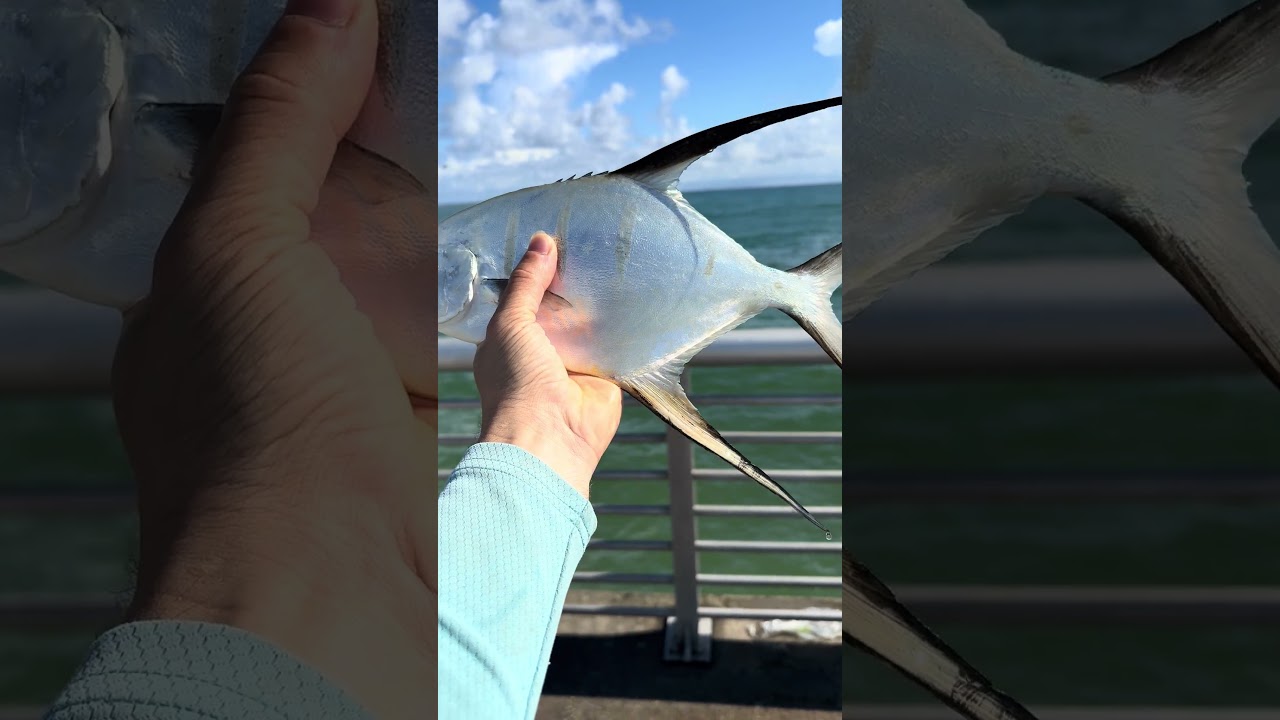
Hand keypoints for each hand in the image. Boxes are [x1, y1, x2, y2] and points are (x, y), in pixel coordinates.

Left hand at [109, 1, 434, 717]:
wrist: (331, 579)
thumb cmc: (260, 426)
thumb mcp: (238, 243)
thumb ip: (277, 124)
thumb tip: (329, 9)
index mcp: (198, 296)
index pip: (253, 175)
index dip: (305, 111)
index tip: (368, 55)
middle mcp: (266, 339)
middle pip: (331, 220)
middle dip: (379, 158)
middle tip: (445, 85)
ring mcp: (341, 378)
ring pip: (395, 270)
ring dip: (438, 216)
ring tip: (489, 145)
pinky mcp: (412, 411)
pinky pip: (448, 321)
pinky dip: (476, 280)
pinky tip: (514, 247)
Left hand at [473, 232, 623, 497]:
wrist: (549, 436)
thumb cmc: (516, 383)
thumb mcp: (511, 322)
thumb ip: (526, 284)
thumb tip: (542, 241)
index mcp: (510, 340)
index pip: (524, 298)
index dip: (537, 272)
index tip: (554, 239)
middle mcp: (541, 351)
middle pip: (560, 309)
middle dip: (572, 285)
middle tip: (591, 246)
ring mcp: (574, 364)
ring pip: (589, 325)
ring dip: (600, 305)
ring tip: (618, 263)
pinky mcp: (605, 376)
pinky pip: (617, 346)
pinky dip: (625, 329)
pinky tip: (637, 298)